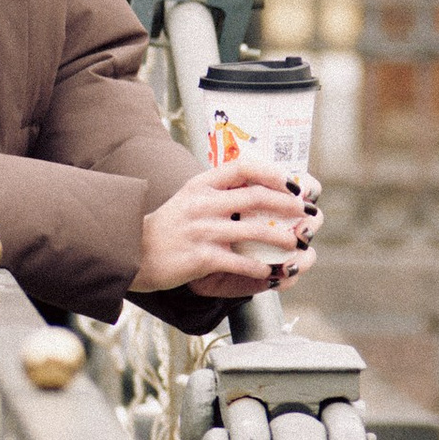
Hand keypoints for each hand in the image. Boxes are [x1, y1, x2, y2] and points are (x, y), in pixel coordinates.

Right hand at [135, 160, 316, 301]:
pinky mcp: (202, 257)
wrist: (133, 253)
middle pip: (256, 197)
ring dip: (283, 238)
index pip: (242, 168)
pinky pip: (242, 261)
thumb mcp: (187, 199)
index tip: (291, 182)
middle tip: (305, 212)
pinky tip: (272, 272)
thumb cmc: (165, 228)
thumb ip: (215, 192)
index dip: (272, 172)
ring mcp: (202, 230)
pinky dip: (262, 268)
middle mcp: (202, 204)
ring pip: (256, 231)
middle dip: (288, 204)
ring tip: (297, 244)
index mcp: (200, 186)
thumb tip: (253, 187)